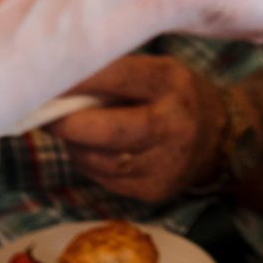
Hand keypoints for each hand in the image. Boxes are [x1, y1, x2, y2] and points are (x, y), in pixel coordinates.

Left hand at [54, 55, 226, 202]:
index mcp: (171, 85)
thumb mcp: (156, 71)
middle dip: (67, 124)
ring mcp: (165, 164)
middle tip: (44, 113)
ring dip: (73, 144)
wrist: (218, 139)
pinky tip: (89, 148)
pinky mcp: (153, 191)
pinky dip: (87, 162)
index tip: (44, 77)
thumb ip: (115, 73)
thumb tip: (59, 80)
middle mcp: (173, 126)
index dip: (77, 80)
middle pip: (106, 131)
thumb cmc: (174, 95)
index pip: (117, 78)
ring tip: (69, 129)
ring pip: (98, 160)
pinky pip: (104, 178)